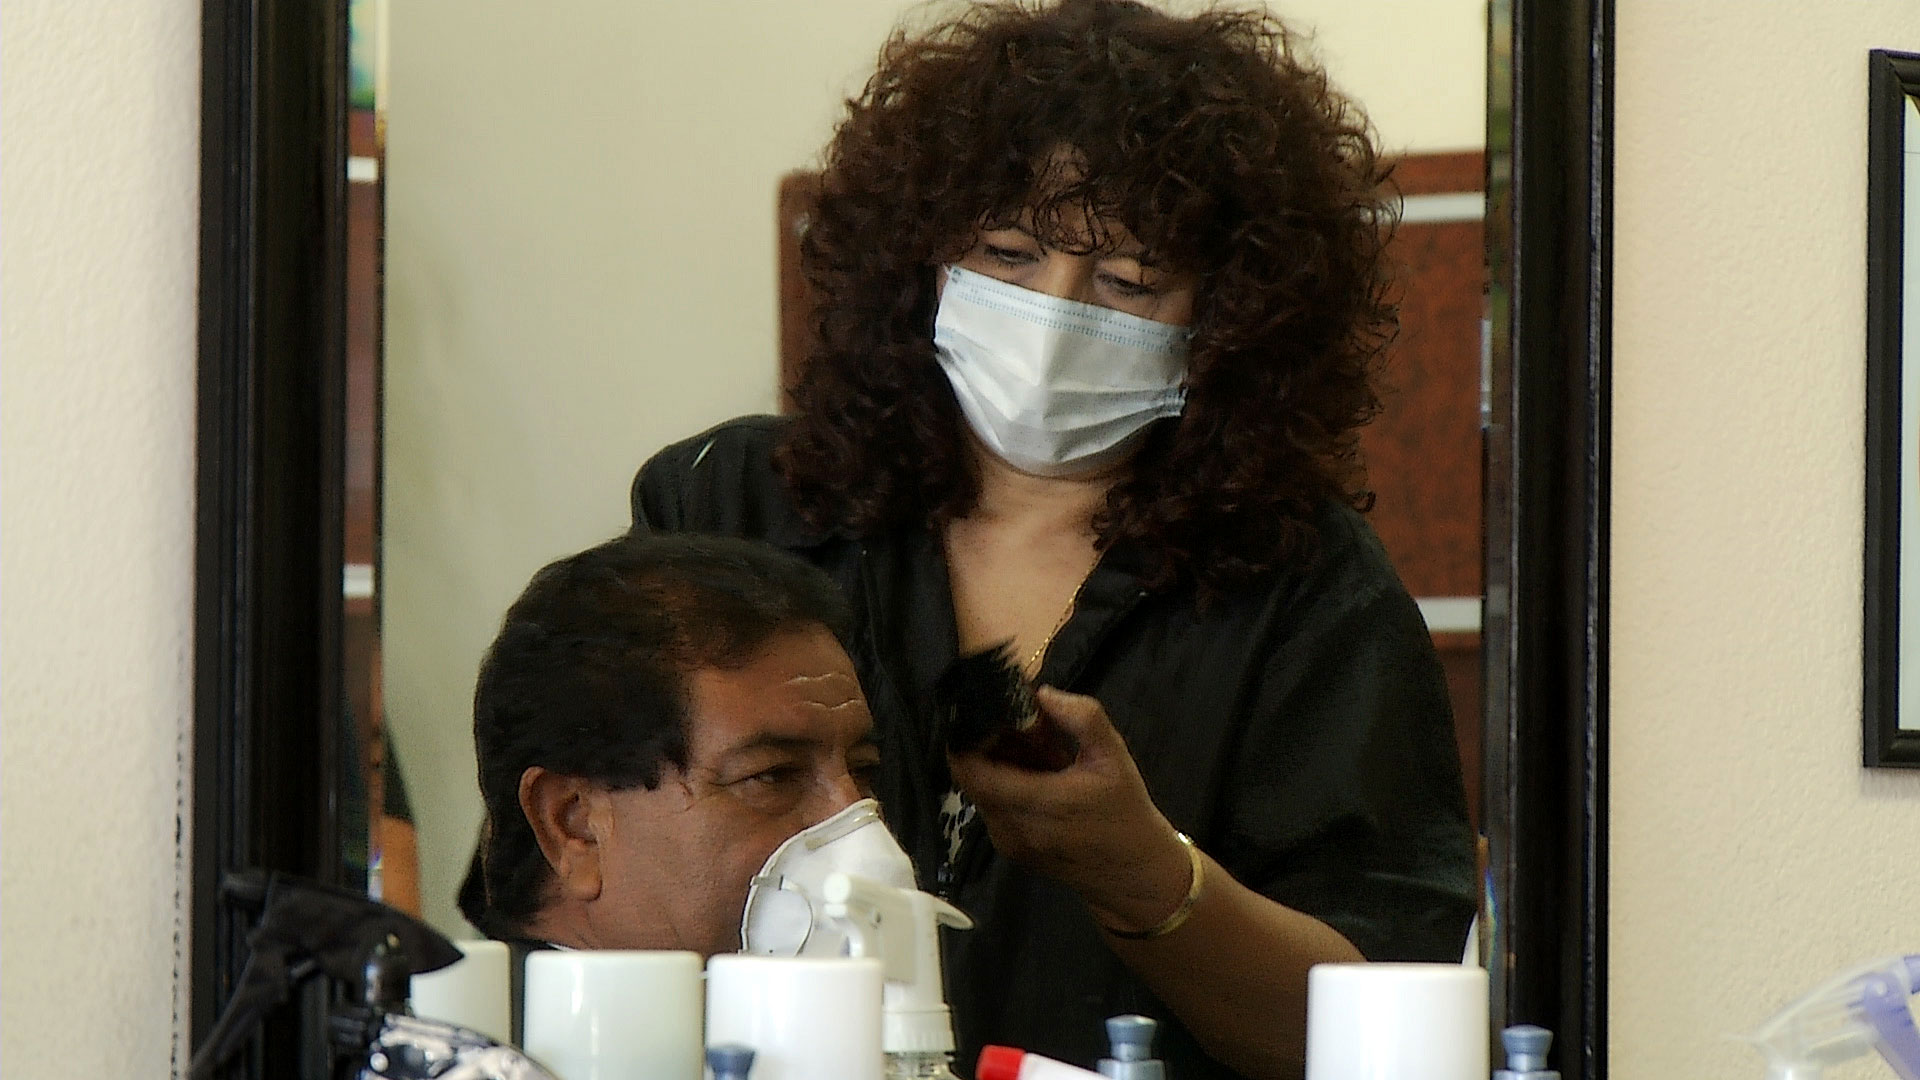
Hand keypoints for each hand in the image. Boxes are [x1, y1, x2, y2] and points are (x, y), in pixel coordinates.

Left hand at [947, 686, 1193, 932]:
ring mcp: (1009, 843)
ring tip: (1030, 749)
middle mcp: (1014, 828)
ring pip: (981, 793)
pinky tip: (1035, 775)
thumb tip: (1041, 693)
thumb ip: (1082, 717)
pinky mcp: (1011, 850)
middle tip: (1014, 726)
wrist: (1135, 872)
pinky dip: (1004, 786)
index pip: (974, 772)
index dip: (967, 740)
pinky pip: (993, 809)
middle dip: (986, 747)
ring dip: (996, 766)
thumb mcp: (1113, 755)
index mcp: (1040, 803)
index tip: (983, 713)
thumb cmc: (1125, 810)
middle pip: (974, 778)